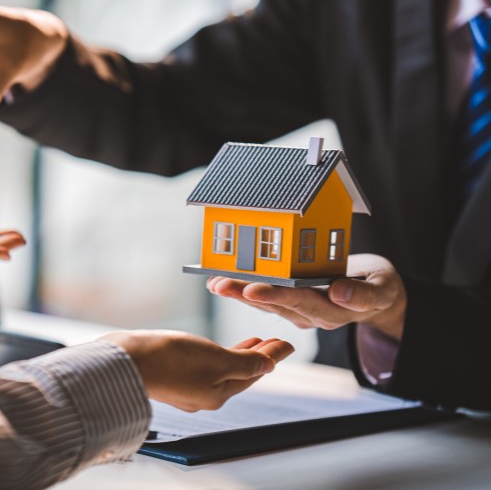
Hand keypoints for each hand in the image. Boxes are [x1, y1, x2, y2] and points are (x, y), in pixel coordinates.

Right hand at [100, 330, 293, 411]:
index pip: (253, 373)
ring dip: (237, 355)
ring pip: (221, 370)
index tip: (286, 342)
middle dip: (257, 356)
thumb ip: (245, 363)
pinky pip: (203, 366)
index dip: (272, 356)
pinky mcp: (170, 376)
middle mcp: (204, 395)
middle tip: (272, 340)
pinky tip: (211, 347)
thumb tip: (269, 365)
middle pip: (239, 373)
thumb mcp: (216, 359)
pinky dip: (216, 355)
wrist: (125, 360)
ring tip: (250, 341)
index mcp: (218, 394)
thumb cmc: (169, 360)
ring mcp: (186, 387)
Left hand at [207, 254, 406, 339]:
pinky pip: (264, 296)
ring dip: (238, 292)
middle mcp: (311, 314)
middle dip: (246, 294)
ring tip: (213, 283)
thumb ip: (365, 293)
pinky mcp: (292, 304)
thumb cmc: (380, 286)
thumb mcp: (383, 287)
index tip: (254, 289)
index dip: (277, 295)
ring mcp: (300, 311)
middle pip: (275, 304)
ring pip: (265, 302)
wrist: (377, 295)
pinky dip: (243, 288)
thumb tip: (339, 292)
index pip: (301, 301)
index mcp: (333, 310)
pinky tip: (220, 281)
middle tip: (220, 285)